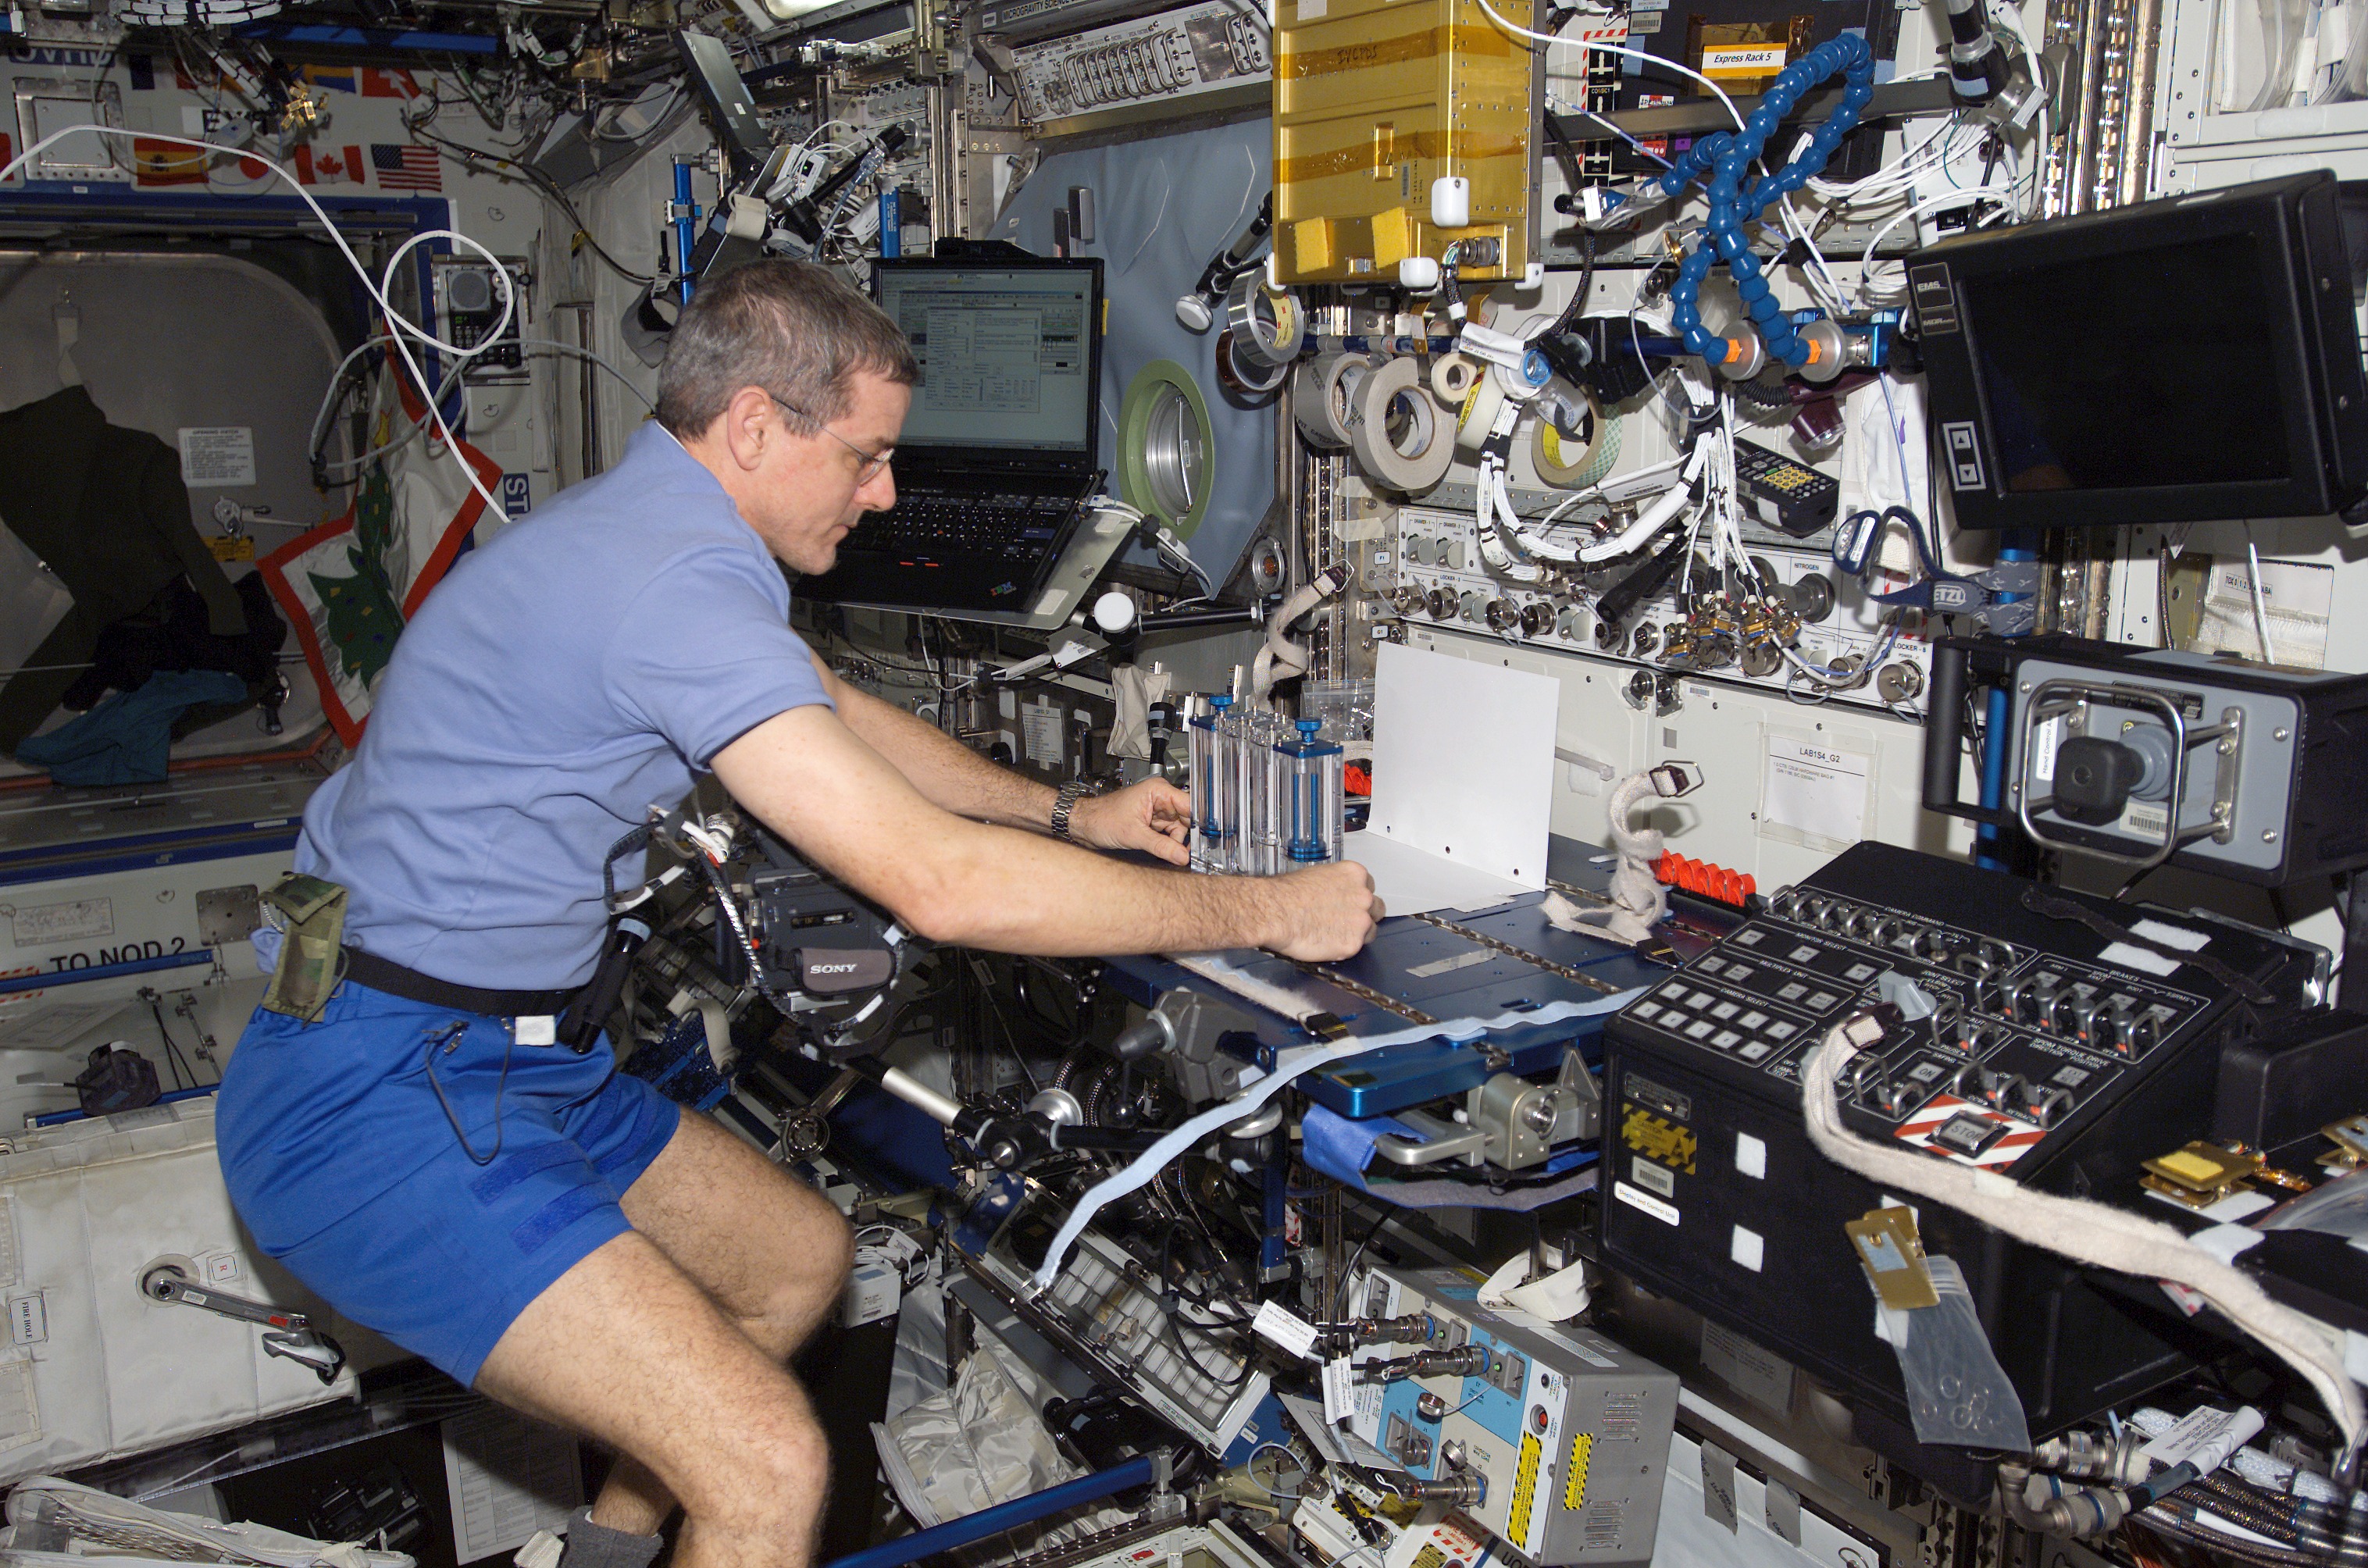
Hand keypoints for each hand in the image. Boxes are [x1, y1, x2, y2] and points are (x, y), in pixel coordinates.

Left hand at [1067, 778, 1191, 865]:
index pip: (1189, 805)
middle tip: (1183, 854)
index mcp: (1158, 791)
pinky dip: (1166, 845)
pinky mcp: (1152, 823)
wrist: (1084, 825)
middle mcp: (1160, 799)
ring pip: (1178, 830)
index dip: (1198, 823)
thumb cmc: (1101, 818)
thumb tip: (1182, 856)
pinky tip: (1161, 852)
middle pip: (1186, 820)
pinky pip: (1168, 836)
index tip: (1205, 839)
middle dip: (1183, 838)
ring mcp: (1157, 812)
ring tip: (1164, 852)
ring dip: (1173, 844)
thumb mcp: (1134, 834)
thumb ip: (1161, 846)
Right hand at [1266, 862, 1383, 961]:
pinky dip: (1342, 948)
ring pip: (1370, 930)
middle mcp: (1363, 896)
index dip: (1357, 897)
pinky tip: (1326, 944)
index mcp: (1354, 874)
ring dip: (1357, 933)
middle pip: (1376, 908)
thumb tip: (1331, 894)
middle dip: (1363, 914)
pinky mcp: (1352, 944)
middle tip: (1345, 920)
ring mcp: (1360, 921)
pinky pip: (1354, 948)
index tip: (1348, 903)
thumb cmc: (1285, 893)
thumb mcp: (1314, 875)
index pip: (1369, 886)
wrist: (1274, 912)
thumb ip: (1333, 886)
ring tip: (1335, 935)